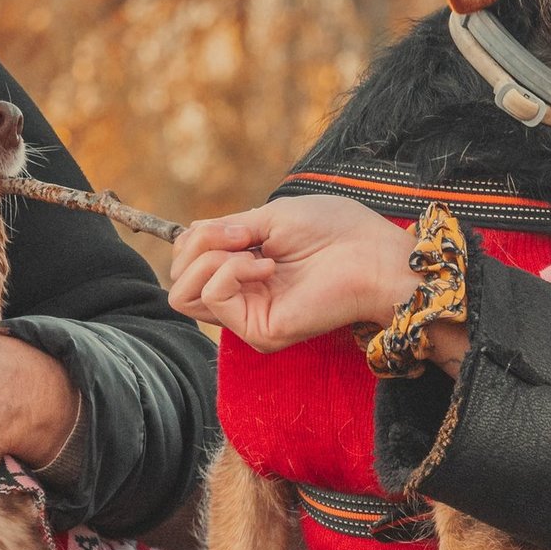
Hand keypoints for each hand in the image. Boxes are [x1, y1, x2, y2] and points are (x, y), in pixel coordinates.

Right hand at [167, 196, 421, 353]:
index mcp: (242, 270)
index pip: (186, 261)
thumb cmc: (333, 230)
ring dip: (210, 258)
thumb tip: (189, 237)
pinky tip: (268, 265)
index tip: (238, 225)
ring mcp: (248, 318)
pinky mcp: (260, 332)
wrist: (373, 252)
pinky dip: (232, 271)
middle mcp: (241, 298)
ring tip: (253, 250)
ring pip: (183, 295)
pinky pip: (214, 299)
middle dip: (197, 246)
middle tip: (241, 236)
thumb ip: (224, 231)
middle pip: (177, 281)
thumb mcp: (268, 217)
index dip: (199, 237)